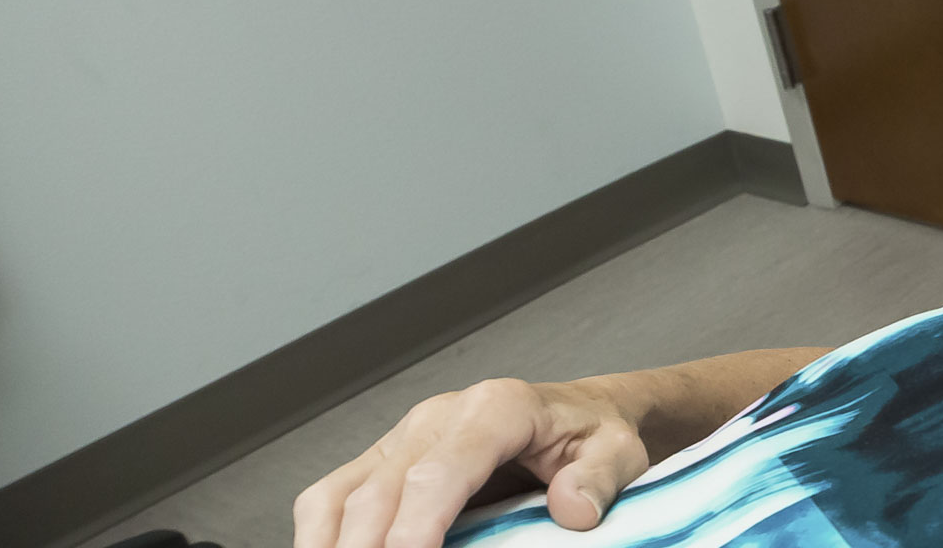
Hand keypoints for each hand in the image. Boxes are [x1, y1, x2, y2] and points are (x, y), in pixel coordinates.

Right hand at [294, 378, 650, 547]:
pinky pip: (335, 495)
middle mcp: (437, 417)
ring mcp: (404, 437)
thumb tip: (573, 510)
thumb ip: (598, 477)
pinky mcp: (385, 459)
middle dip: (369, 546)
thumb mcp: (617, 451)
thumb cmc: (591, 434)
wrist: (580, 414)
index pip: (439, 472)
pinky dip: (325, 534)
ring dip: (330, 543)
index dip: (416, 526)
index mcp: (496, 409)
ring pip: (341, 492)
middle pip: (380, 489)